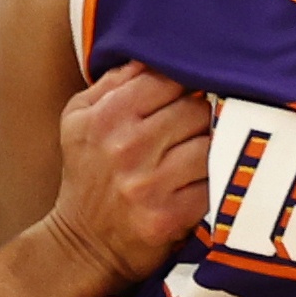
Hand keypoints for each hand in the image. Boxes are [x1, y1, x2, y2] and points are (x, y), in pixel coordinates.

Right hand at [44, 64, 213, 284]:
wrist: (81, 244)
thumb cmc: (87, 173)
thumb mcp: (80, 119)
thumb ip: (115, 81)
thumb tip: (154, 53)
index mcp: (105, 116)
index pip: (169, 78)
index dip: (185, 85)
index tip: (187, 97)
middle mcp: (125, 147)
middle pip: (196, 110)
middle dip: (200, 119)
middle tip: (193, 132)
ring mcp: (148, 183)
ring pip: (210, 145)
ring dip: (211, 151)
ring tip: (197, 158)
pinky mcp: (169, 216)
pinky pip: (214, 183)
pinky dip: (215, 183)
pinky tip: (202, 184)